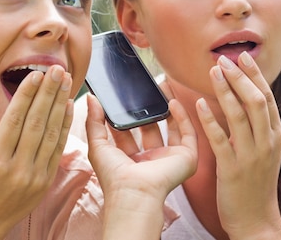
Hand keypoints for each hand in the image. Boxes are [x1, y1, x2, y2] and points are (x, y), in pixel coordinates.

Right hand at [0, 65, 73, 238]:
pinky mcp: (46, 180)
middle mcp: (18, 168)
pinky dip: (64, 126)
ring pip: (51, 133)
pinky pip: (58, 148)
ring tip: (65, 82)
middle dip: (48, 93)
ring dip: (60, 104)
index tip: (35, 75)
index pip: (15, 120)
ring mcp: (35, 175)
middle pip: (37, 122)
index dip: (26, 95)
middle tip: (57, 70)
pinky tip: (68, 106)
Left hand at [86, 94, 196, 239]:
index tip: (124, 96)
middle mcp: (151, 160)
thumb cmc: (115, 177)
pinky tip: (173, 102)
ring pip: (172, 128)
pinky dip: (182, 117)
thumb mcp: (97, 145)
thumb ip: (94, 121)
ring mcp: (169, 158)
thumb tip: (91, 98)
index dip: (127, 114)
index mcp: (130, 160)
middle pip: (152, 128)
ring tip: (162, 88)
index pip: (129, 132)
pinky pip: (188, 133)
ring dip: (167, 108)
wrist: (135, 193)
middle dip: (149, 108)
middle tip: (145, 89)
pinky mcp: (186, 157)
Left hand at [196, 52, 280, 238]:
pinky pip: (220, 139)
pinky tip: (199, 103)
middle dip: (240, 77)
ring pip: (240, 116)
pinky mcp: (232, 169)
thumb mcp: (264, 151)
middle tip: (224, 58)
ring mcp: (251, 156)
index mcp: (275, 136)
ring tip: (213, 72)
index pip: (267, 97)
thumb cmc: (256, 183)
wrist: (256, 220)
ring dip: (226, 90)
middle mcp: (267, 142)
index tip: (242, 57)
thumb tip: (244, 98)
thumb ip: (257, 126)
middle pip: (256, 101)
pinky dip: (210, 119)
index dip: (254, 75)